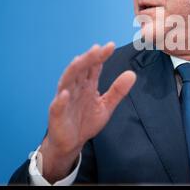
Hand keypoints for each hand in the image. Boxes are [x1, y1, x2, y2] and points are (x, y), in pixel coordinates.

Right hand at [40, 42, 135, 182]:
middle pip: (80, 69)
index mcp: (87, 85)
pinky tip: (65, 93)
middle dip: (88, 58)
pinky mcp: (57, 115)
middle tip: (98, 49)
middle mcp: (75, 88)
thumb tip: (132, 74)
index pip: (93, 67)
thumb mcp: (106, 106)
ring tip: (80, 60)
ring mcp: (64, 100)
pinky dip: (60, 100)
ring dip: (73, 70)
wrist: (72, 143)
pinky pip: (57, 106)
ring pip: (66, 82)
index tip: (110, 46)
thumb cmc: (86, 121)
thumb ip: (118, 90)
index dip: (101, 56)